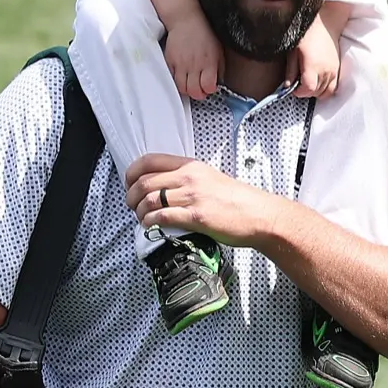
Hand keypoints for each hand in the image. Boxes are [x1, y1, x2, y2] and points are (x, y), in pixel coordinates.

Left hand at [125, 154, 291, 247]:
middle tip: (132, 205)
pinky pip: (161, 217)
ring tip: (141, 218)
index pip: (149, 160)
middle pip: (144, 181)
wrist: (258, 214)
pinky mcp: (196, 216)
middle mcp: (189, 177)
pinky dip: (150, 223)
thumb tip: (161, 189)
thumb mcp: (209, 178)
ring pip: (149, 200)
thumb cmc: (236, 200)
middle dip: (130, 196)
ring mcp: (192, 196)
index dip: (132, 172)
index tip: (129, 184)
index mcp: (191, 165)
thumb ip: (186, 179)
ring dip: (138, 211)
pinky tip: (151, 226)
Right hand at [163, 13, 222, 100]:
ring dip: (187, 89)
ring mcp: (180, 64)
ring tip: (190, 84)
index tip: (209, 88)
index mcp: (209, 63)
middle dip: (198, 94)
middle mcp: (194, 65)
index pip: (208, 87)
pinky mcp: (170, 61)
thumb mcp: (218, 50)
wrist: (186, 20)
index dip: (209, 90)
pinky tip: (182, 76)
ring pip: (181, 88)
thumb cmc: (204, 33)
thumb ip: (219, 67)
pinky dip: (177, 81)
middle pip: (194, 91)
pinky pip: (172, 78)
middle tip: (200, 90)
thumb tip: (218, 81)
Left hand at [291, 19, 340, 98]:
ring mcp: (334, 71)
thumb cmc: (307, 35)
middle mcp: (325, 71)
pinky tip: (318, 82)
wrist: (325, 24)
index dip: (299, 92)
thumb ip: (290, 71)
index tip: (293, 88)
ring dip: (316, 91)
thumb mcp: (293, 52)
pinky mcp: (338, 69)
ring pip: (326, 92)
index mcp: (313, 66)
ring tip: (308, 83)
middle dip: (306, 92)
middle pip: (317, 93)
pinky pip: (333, 87)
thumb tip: (287, 86)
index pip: (308, 89)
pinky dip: (325, 89)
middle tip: (299, 85)